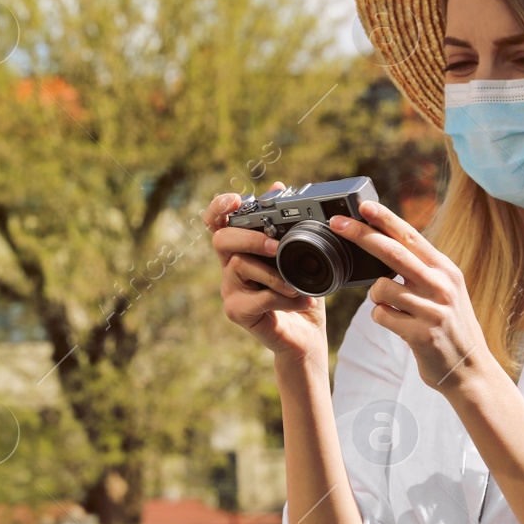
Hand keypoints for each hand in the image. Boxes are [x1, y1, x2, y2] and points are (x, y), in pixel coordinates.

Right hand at [205, 182, 326, 362]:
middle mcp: (230, 267)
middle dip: (249, 238)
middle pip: (221, 239)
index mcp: (242, 249)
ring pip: (239, 265)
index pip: (217, 222)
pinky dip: (284, 297)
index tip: (233, 200)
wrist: (306, 337)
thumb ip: (289, 225)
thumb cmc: (301, 295)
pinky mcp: (236, 312)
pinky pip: (257, 296)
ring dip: (275, 274)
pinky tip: (301, 302)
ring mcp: (230, 290)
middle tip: (276, 246)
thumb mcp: (301, 257)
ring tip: (299, 286)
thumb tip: (278, 186)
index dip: (218, 208)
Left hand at [327, 199, 494, 392]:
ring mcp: (432, 309)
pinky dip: (382, 318)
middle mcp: (441, 285)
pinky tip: (400, 325)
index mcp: (445, 270)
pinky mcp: (421, 334)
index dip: (384, 219)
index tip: (362, 206)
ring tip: (395, 309)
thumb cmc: (449, 325)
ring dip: (377, 297)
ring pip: (380, 288)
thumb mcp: (444, 290)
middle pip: (392, 252)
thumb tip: (384, 243)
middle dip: (361, 234)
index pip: (410, 236)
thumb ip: (419, 268)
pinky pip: (381, 316)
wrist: (470, 369)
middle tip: (337, 223)